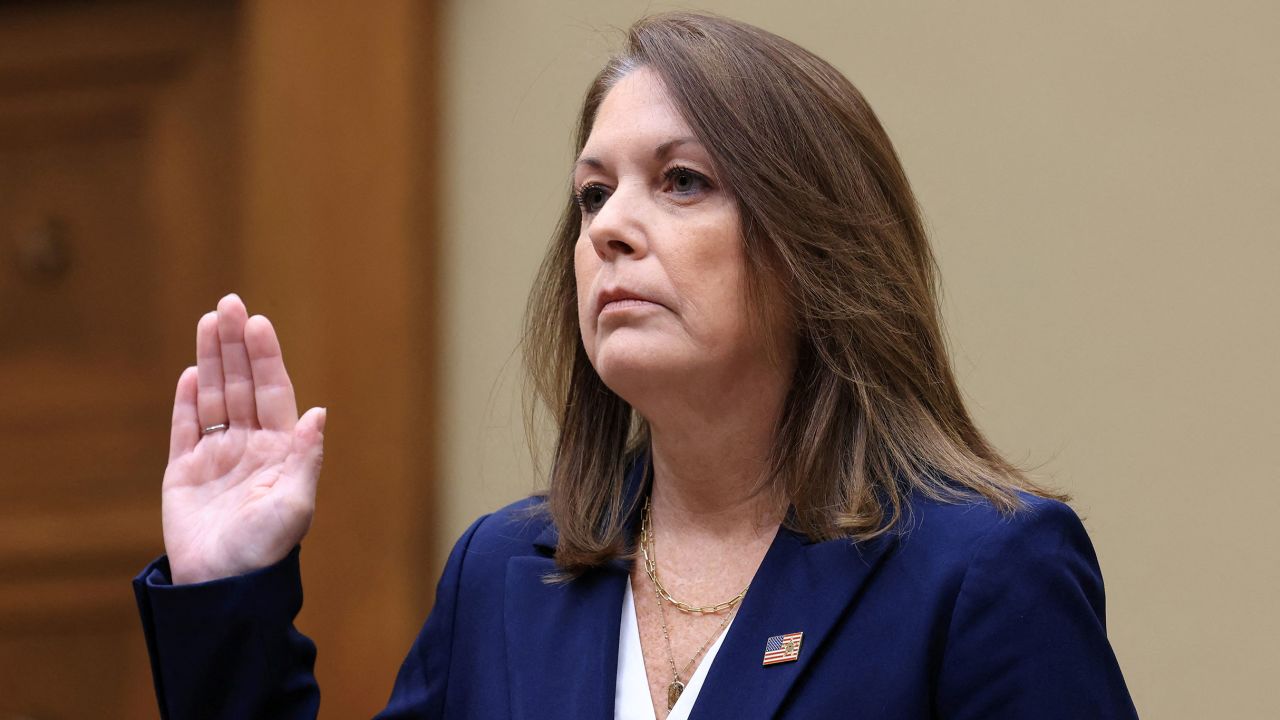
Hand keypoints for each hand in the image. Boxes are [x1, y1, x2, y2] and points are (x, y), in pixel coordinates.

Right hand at [161, 293, 326, 584]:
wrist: (223, 587)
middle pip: (241, 384)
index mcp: (280, 450)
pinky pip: (184, 428)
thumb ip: (305, 456)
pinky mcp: (182, 472)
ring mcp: (215, 456)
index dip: (265, 357)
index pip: (273, 392)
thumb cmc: (266, 549)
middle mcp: (250, 446)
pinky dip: (186, 400)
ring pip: (213, 397)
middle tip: (228, 302)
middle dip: (235, 344)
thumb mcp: (296, 504)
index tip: (257, 323)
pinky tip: (191, 371)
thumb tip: (319, 411)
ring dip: (211, 359)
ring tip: (209, 320)